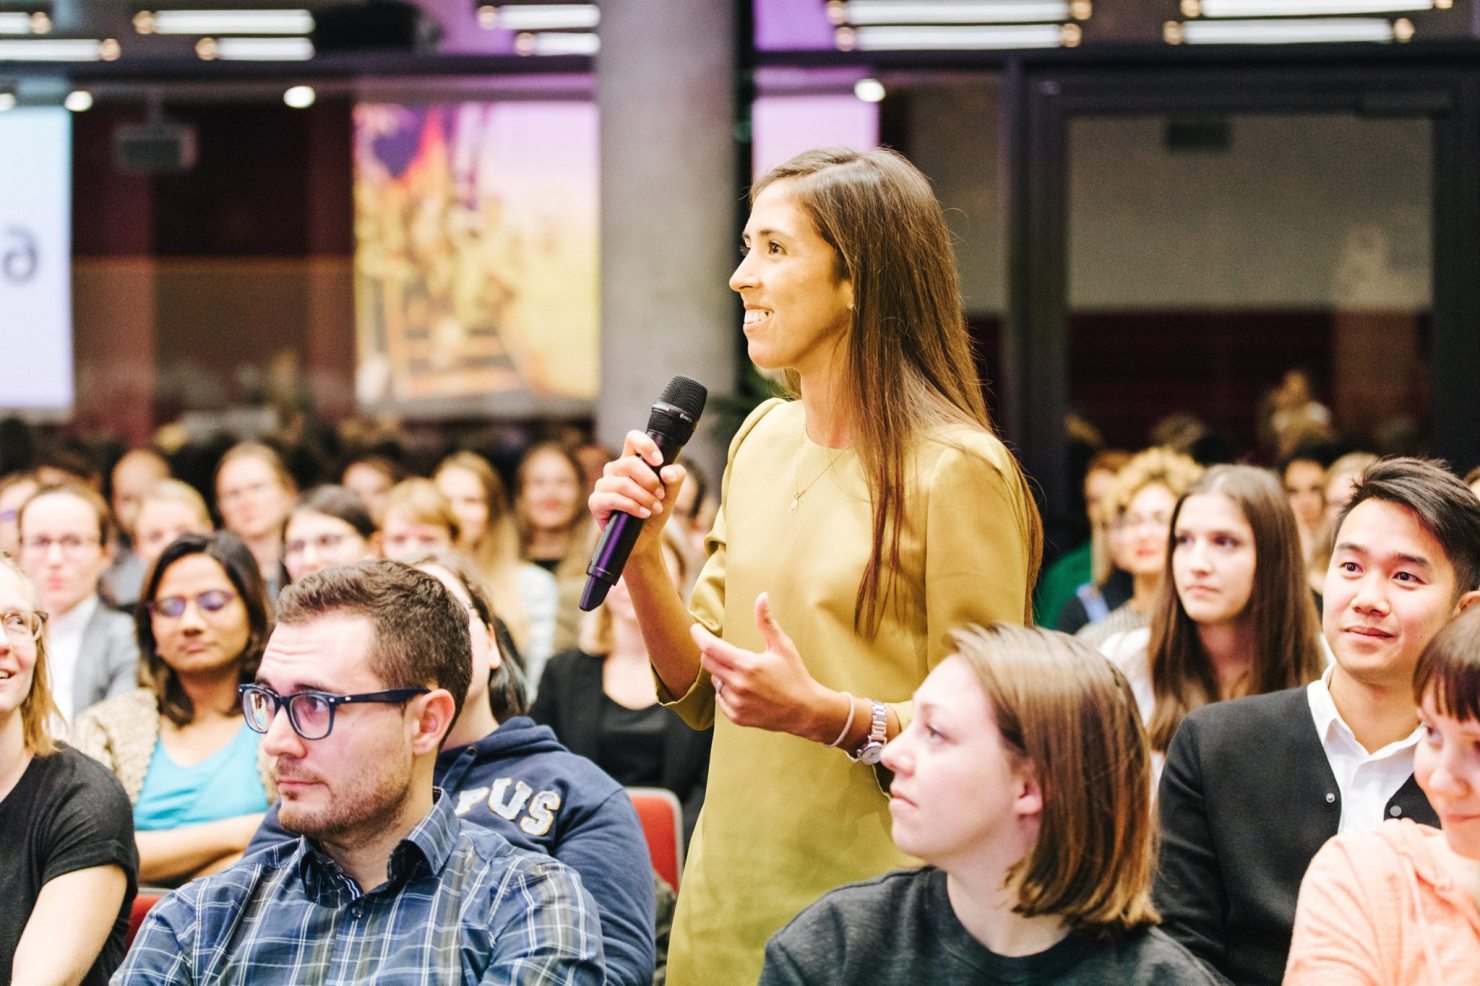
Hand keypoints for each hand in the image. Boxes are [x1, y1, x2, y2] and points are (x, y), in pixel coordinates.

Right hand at [588, 430, 685, 552]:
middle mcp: (615, 469)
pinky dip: (632, 506)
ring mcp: (603, 485)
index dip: (646, 445)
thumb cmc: (655, 510)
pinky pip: (612, 499)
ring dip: (644, 497)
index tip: (659, 461)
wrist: (645, 538)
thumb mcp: (671, 492)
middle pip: (630, 463)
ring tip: (655, 508)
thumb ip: (676, 476)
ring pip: (623, 483)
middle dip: (650, 480)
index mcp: (631, 461)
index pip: (633, 439)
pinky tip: (643, 513)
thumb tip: (666, 472)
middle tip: (661, 494)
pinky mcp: (596, 502)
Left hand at [693, 593, 839, 741]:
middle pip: (708, 663)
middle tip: (724, 650)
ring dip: (722, 674)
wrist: (805, 710)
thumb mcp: (783, 646)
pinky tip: (745, 691)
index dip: (699, 636)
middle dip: (710, 653)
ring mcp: (737, 703)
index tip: (694, 628)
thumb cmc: (795, 675)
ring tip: (745, 675)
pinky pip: (720, 699)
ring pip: (715, 681)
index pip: (711, 648)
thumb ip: (767, 622)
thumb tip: (761, 597)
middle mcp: (739, 685)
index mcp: (748, 665)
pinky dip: (727, 692)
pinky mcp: (737, 717)